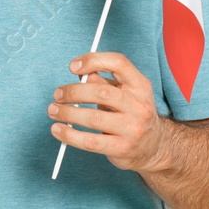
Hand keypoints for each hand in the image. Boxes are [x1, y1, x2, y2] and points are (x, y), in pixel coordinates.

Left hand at [48, 52, 169, 172]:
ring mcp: (132, 128)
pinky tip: (58, 130)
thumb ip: (104, 82)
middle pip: (102, 92)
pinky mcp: (121, 148)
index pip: (119, 63)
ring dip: (67, 113)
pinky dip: (70, 135)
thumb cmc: (133, 115)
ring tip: (53, 111)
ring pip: (94, 118)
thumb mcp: (125, 94)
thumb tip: (82, 73)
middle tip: (58, 94)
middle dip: (74, 92)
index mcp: (140, 86)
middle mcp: (139, 106)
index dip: (93, 60)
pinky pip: (90, 142)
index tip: (73, 67)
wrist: (154, 147)